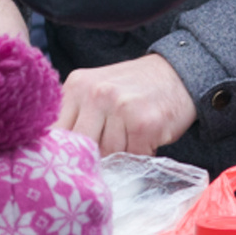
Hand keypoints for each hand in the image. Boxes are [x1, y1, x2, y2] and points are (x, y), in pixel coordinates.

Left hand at [58, 53, 199, 156]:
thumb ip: (76, 116)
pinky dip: (141, 154)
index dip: (65, 151)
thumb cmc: (134, 89)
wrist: (178, 74)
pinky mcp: (144, 123)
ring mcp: (120, 107)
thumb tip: (59, 157)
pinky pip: (133, 157)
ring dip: (121, 155)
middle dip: (95, 156)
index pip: (56, 132)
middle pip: (82, 147)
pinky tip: (147, 137)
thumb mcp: (97, 91)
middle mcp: (96, 93)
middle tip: (108, 150)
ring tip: (131, 137)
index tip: (73, 160)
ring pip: (108, 155)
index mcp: (77, 86)